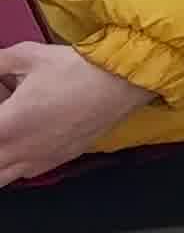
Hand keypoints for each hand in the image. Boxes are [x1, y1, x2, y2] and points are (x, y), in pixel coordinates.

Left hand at [0, 43, 154, 186]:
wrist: (122, 83)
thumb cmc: (75, 69)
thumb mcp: (26, 55)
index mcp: (8, 125)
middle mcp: (21, 150)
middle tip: (4, 124)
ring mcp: (41, 159)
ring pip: (2, 177)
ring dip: (0, 159)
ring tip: (10, 135)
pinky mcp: (60, 159)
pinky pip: (24, 174)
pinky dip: (13, 164)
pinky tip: (19, 144)